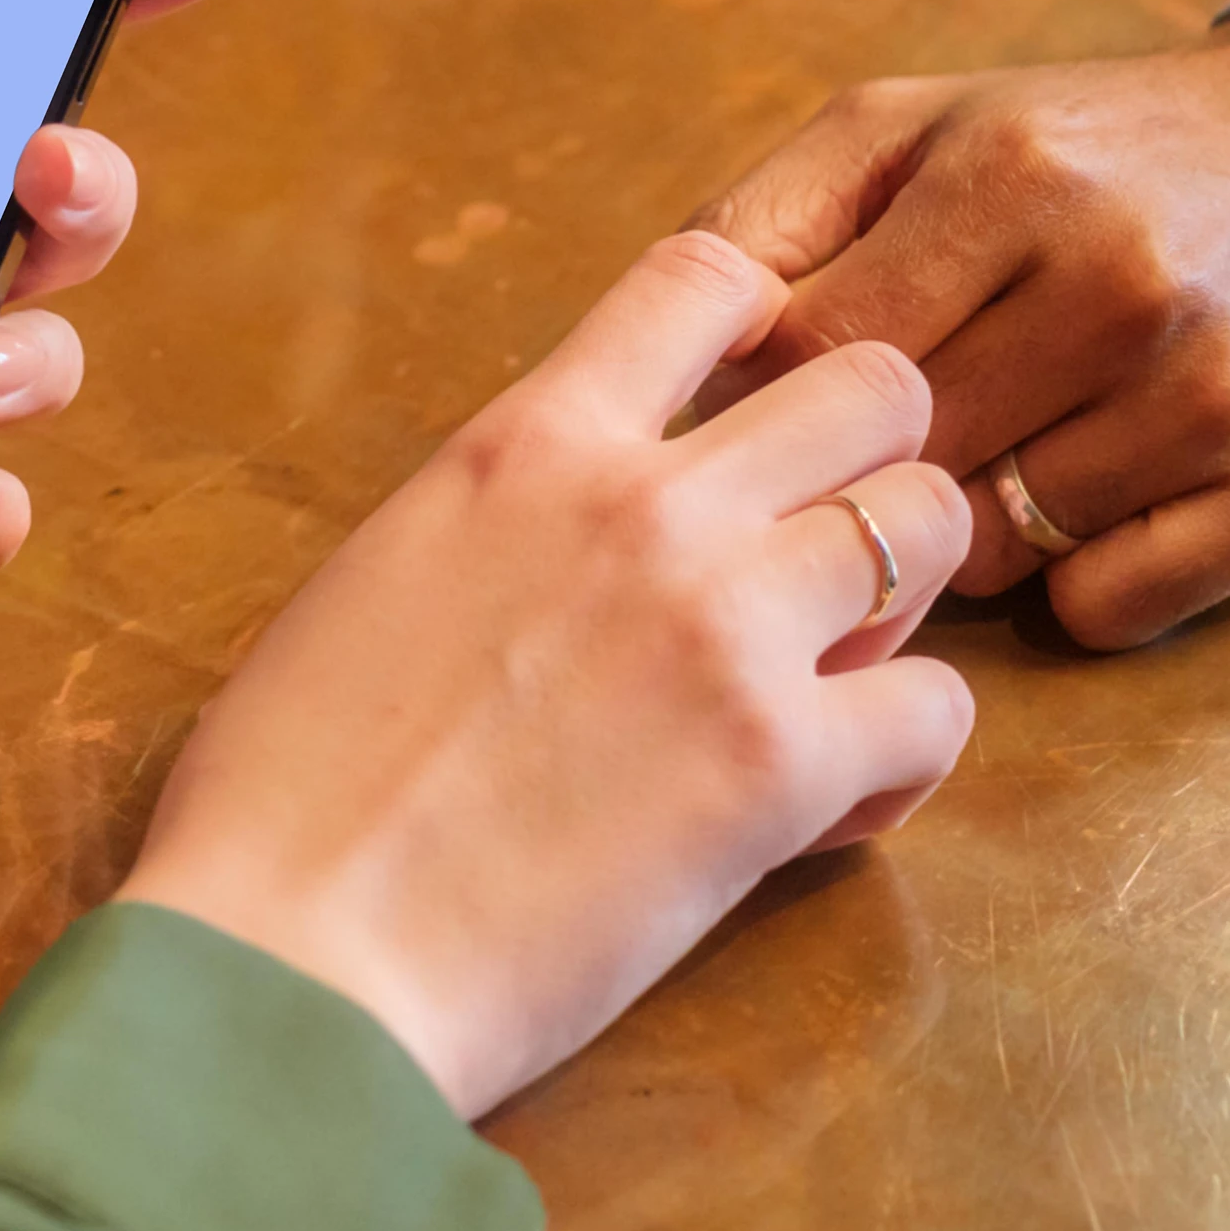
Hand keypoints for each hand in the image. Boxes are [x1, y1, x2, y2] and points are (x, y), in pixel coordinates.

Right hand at [118, 233, 977, 1117]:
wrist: (294, 952)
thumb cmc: (290, 790)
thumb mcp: (386, 575)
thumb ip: (509, 515)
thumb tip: (580, 529)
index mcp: (531, 443)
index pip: (707, 279)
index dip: (765, 330)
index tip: (756, 403)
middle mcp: (648, 502)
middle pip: (876, 384)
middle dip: (869, 464)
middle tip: (814, 567)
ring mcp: (726, 624)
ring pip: (934, 521)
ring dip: (904, 601)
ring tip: (829, 683)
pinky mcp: (779, 764)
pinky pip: (939, 709)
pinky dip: (902, 760)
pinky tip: (825, 808)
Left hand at [691, 17, 1229, 651]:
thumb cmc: (1092, 147)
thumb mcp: (921, 124)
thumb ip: (777, 213)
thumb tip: (676, 338)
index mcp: (1012, 179)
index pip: (815, 355)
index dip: (774, 403)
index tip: (785, 408)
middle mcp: (1120, 284)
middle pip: (900, 464)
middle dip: (864, 478)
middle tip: (883, 453)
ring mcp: (1213, 394)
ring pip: (992, 552)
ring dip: (966, 532)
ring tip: (1000, 455)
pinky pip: (1106, 606)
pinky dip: (1075, 583)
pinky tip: (1087, 508)